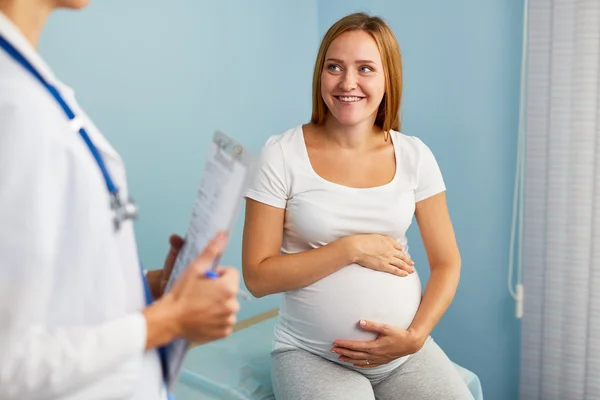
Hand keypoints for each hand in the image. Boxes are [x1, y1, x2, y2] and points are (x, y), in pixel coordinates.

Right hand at [143, 233, 239, 348]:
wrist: (169, 319)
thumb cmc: (182, 293)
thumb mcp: (195, 268)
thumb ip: (212, 250)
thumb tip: (223, 233)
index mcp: (229, 287)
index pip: (230, 273)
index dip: (217, 274)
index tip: (204, 280)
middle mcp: (233, 305)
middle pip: (230, 290)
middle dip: (218, 290)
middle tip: (200, 294)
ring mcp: (229, 320)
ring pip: (227, 306)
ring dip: (218, 304)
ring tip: (200, 306)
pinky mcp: (223, 332)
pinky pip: (224, 321)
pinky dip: (216, 319)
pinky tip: (202, 317)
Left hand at [331, 320, 425, 367]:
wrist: (411, 344)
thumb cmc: (398, 334)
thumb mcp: (386, 327)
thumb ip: (372, 325)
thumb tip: (359, 322)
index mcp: (374, 346)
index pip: (355, 346)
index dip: (344, 345)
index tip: (335, 342)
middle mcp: (374, 354)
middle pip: (355, 355)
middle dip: (343, 352)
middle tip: (332, 350)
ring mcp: (378, 359)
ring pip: (360, 361)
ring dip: (348, 359)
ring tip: (339, 357)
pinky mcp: (381, 361)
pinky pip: (368, 365)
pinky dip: (359, 364)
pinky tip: (354, 363)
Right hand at [347, 234, 414, 276]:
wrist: (357, 247)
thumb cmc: (363, 241)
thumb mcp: (375, 236)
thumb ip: (382, 239)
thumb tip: (385, 242)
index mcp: (387, 242)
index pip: (398, 247)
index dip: (402, 251)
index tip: (403, 254)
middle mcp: (390, 250)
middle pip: (402, 256)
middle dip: (408, 261)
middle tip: (412, 264)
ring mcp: (387, 258)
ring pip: (401, 264)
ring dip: (407, 267)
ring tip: (411, 270)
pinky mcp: (383, 265)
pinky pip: (395, 270)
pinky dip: (401, 272)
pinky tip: (405, 274)